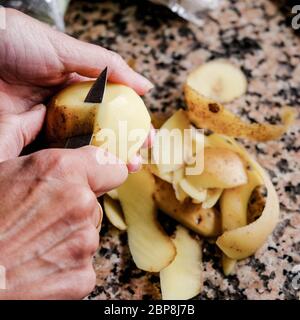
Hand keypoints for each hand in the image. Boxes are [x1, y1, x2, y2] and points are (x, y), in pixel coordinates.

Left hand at [0, 8, 152, 161]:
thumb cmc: (17, 42)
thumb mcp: (67, 50)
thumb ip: (107, 66)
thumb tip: (146, 86)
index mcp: (78, 87)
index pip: (113, 110)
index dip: (132, 125)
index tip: (147, 140)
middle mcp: (66, 108)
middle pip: (99, 133)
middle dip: (121, 150)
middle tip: (136, 164)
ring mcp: (47, 124)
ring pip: (80, 147)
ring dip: (101, 161)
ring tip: (120, 172)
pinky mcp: (25, 137)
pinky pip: (52, 154)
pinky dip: (71, 164)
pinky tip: (88, 172)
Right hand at [0, 146, 126, 298]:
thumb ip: (19, 133)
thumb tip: (36, 113)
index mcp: (62, 171)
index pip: (113, 166)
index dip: (102, 173)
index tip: (96, 178)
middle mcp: (80, 203)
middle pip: (94, 201)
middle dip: (75, 206)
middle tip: (42, 216)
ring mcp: (84, 242)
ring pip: (88, 232)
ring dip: (69, 235)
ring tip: (35, 242)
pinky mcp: (83, 276)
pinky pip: (84, 263)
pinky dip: (67, 265)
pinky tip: (39, 264)